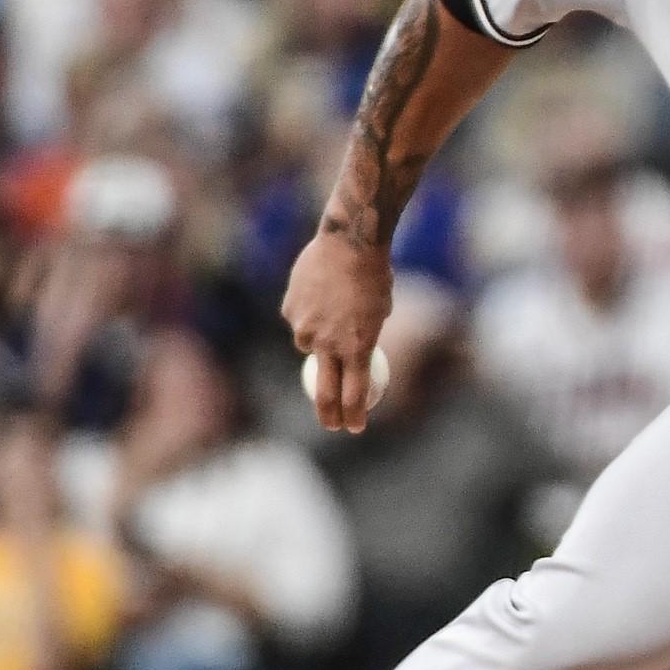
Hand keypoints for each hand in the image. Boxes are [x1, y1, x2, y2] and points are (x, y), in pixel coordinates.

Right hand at [282, 230, 392, 432]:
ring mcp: (304, 328)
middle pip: (324, 392)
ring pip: (308, 347)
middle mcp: (327, 343)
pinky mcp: (289, 311)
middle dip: (329, 414)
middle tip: (333, 425)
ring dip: (319, 340)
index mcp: (357, 346)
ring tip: (333, 309)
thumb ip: (364, 338)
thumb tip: (358, 359)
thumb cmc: (375, 275)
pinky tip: (319, 293)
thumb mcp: (380, 312)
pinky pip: (298, 321)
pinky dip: (308, 314)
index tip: (355, 428)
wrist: (350, 241)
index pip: (354, 394)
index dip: (354, 415)